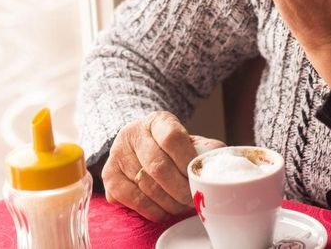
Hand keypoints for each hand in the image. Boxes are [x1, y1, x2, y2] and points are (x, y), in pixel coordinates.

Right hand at [102, 110, 224, 220]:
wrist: (138, 145)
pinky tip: (164, 208)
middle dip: (180, 189)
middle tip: (192, 199)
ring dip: (169, 203)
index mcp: (157, 121)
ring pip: (147, 187)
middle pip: (159, 167)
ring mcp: (118, 154)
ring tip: (181, 205)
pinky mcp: (109, 176)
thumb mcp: (187, 140)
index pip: (172, 138)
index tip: (197, 176)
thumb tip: (221, 160)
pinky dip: (153, 210)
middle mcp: (132, 134)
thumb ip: (204, 148)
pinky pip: (135, 200)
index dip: (187, 160)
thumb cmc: (169, 147)